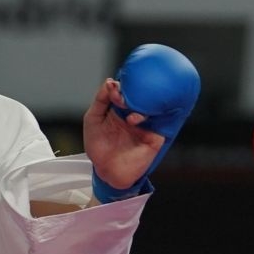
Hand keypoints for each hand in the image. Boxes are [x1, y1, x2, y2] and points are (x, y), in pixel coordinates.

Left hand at [83, 78, 165, 192]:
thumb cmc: (99, 147)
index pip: (128, 89)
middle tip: (120, 96)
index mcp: (122, 107)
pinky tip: (134, 119)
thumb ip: (100, 99)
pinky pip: (160, 122)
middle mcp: (136, 112)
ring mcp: (147, 123)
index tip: (113, 90)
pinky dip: (148, 116)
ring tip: (126, 110)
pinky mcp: (155, 136)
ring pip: (152, 105)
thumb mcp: (93, 119)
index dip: (121, 86)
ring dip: (140, 103)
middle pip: (142, 94)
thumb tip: (110, 82)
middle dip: (132, 92)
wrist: (106, 171)